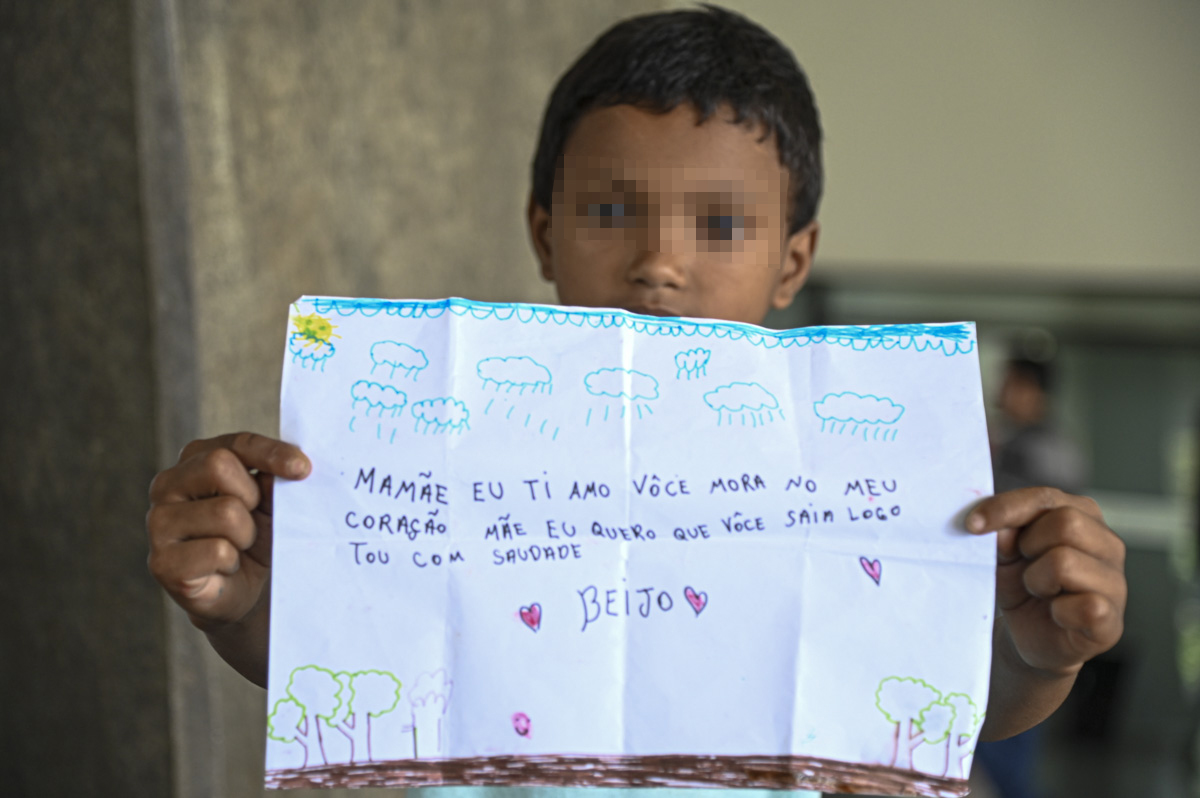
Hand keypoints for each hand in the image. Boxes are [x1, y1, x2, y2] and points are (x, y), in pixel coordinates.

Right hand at [146, 432, 310, 630]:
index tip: (303, 469)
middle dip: (251, 496)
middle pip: (218, 465)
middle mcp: (167, 485)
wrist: (245, 591)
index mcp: (195, 460)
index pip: (236, 444)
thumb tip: (296, 466)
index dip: (271, 453)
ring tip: (239, 547)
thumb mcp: (270, 500)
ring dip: (246, 535)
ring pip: (225, 512)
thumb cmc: (256, 535)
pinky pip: (218, 550)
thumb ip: (273, 477)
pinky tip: (226, 567)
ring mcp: (159, 523)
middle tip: (253, 518)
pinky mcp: (162, 562)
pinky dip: (233, 561)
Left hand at [967, 487, 1125, 675]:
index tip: (972, 524)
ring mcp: (1115, 582)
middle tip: (1022, 565)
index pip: (1045, 498)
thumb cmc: (1022, 586)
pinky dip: (1057, 612)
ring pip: (1066, 561)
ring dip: (1036, 580)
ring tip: (1038, 591)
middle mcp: (1108, 544)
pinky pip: (1084, 605)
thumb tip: (1003, 530)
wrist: (1030, 635)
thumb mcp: (1004, 553)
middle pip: (1066, 522)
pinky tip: (1056, 615)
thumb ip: (1004, 534)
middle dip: (1028, 545)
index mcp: (1083, 516)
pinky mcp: (1112, 620)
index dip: (1005, 508)